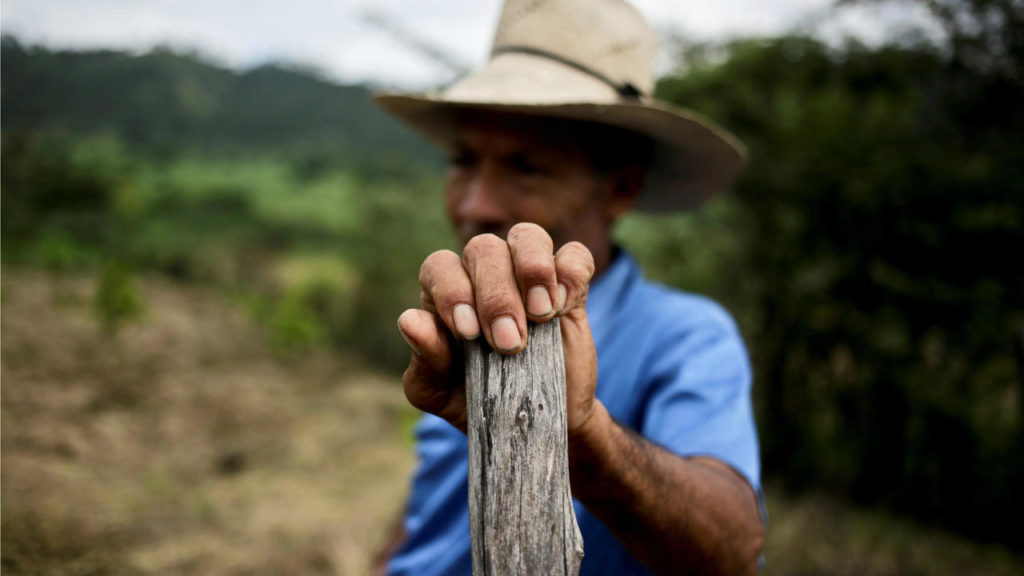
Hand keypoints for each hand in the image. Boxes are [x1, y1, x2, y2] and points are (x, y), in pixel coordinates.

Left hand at [397, 222, 598, 435]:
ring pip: (527, 237)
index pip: (440, 266)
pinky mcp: (568, 286)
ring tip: (540, 313)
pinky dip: (569, 273)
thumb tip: (410, 321)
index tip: (469, 332)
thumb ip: (425, 358)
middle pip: (483, 249)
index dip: (452, 291)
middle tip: (509, 342)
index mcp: (445, 291)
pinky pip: (574, 256)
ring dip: (533, 270)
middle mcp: (483, 272)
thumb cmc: (473, 400)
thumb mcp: (438, 391)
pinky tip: (562, 306)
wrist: (530, 424)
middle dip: (496, 295)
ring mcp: (527, 274)